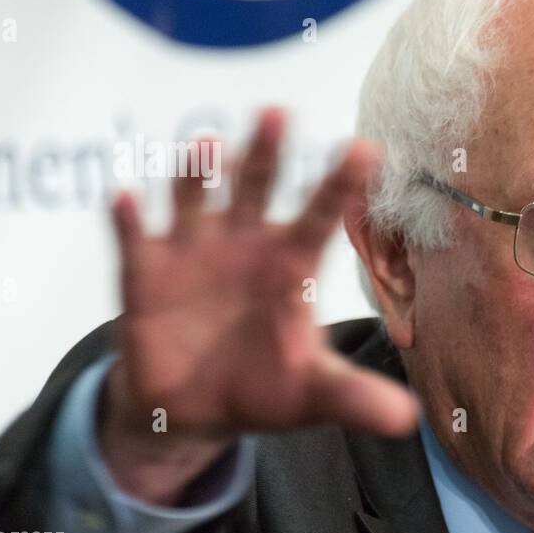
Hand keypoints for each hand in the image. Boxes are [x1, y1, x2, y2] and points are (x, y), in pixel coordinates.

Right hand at [100, 108, 417, 502]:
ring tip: (206, 147)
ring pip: (196, 200)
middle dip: (266, 154)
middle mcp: (246, 244)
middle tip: (277, 113)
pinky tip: (125, 200)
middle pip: (258, 188)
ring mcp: (194, 252)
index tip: (367, 148)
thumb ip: (355, 397)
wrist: (195, 410)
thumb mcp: (313, 395)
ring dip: (199, 174)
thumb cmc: (264, 388)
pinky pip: (136, 241)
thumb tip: (408, 419)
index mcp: (293, 264)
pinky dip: (129, 220)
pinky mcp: (146, 274)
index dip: (342, 184)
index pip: (323, 215)